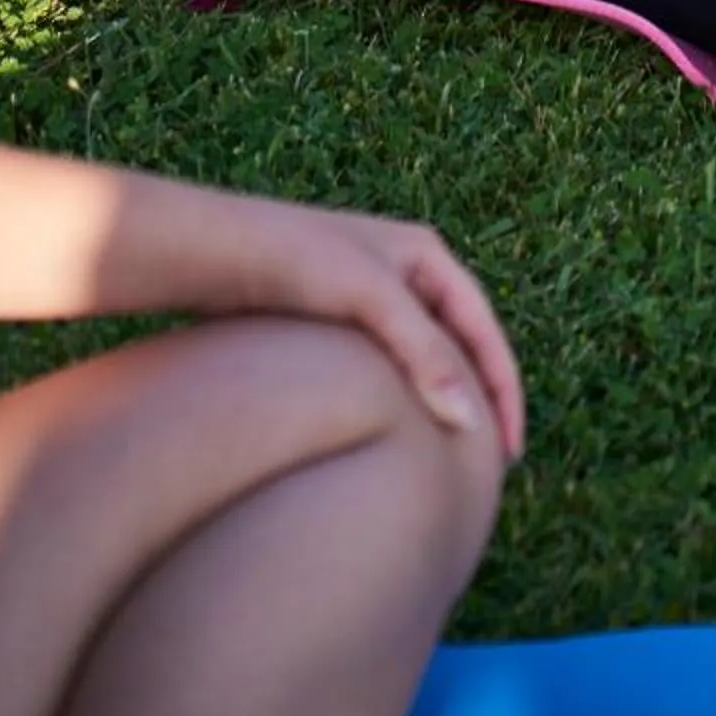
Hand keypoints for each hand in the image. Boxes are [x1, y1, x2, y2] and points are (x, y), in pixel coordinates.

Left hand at [209, 197, 524, 458]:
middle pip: (459, 345)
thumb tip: (466, 419)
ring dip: (439, 402)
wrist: (206, 252)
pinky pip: (383, 370)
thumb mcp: (367, 298)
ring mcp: (366, 299)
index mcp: (425, 255)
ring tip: (448, 458)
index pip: (484, 328)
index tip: (508, 450)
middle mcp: (403, 273)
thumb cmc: (291, 260)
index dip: (502, 389)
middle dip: (478, 398)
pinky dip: (399, 402)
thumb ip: (422, 353)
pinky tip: (391, 437)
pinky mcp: (330, 324)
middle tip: (488, 463)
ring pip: (420, 360)